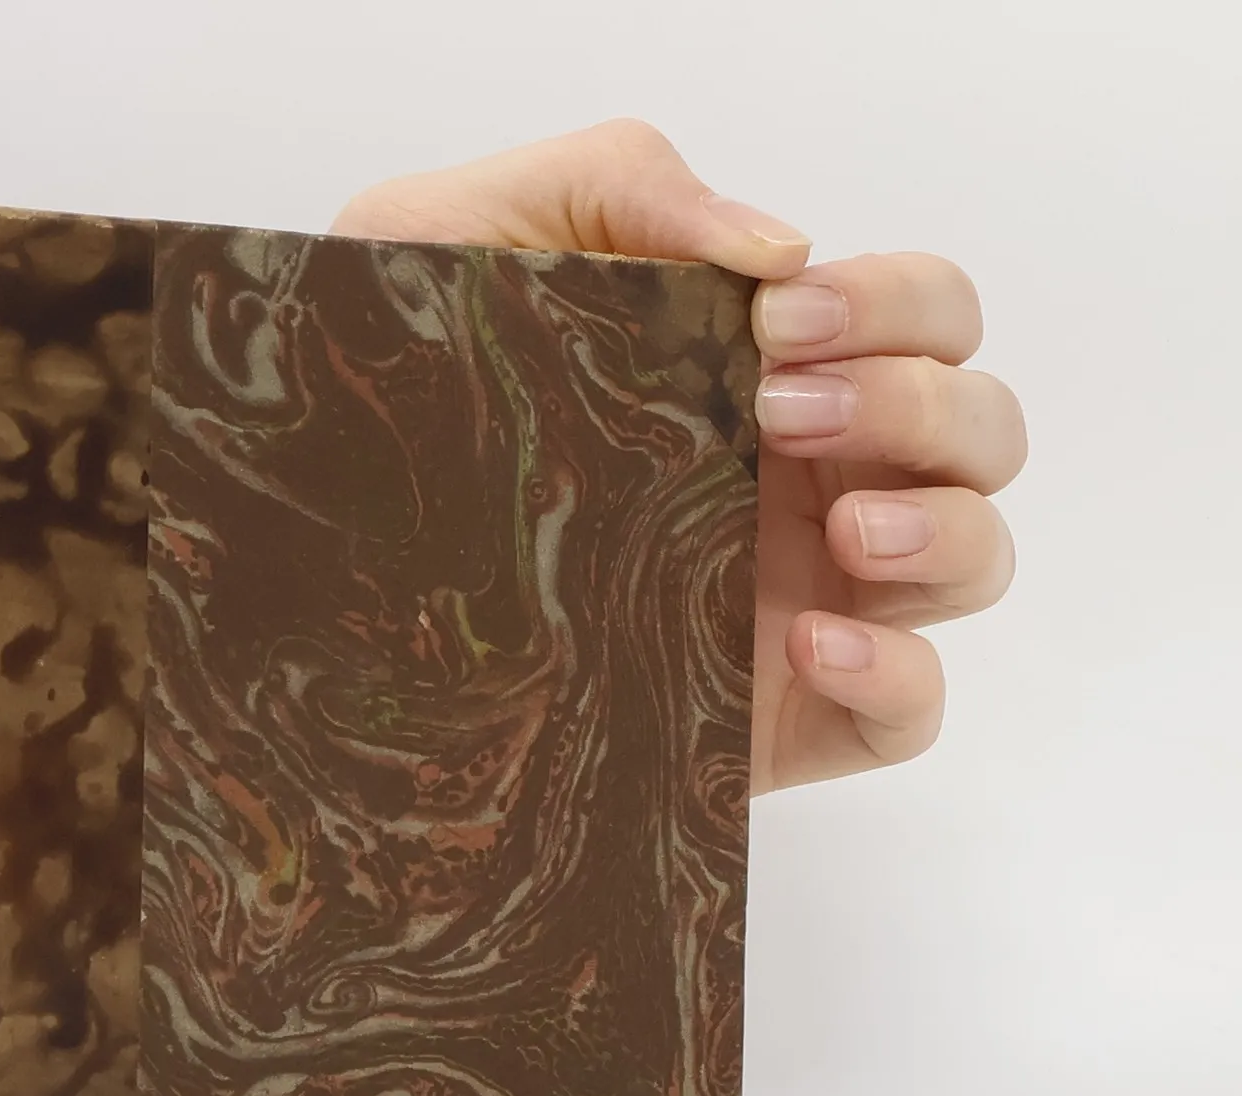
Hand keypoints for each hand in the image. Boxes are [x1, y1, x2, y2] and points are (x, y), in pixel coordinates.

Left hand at [331, 120, 1025, 793]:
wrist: (307, 572)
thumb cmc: (387, 396)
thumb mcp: (467, 239)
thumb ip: (619, 185)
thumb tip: (782, 245)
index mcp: (764, 374)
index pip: (925, 315)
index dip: (896, 305)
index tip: (776, 326)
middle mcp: (804, 483)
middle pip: (980, 430)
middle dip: (918, 406)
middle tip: (777, 414)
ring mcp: (801, 600)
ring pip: (977, 559)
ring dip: (947, 528)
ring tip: (845, 528)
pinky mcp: (776, 718)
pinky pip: (912, 709)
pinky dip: (904, 671)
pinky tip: (811, 642)